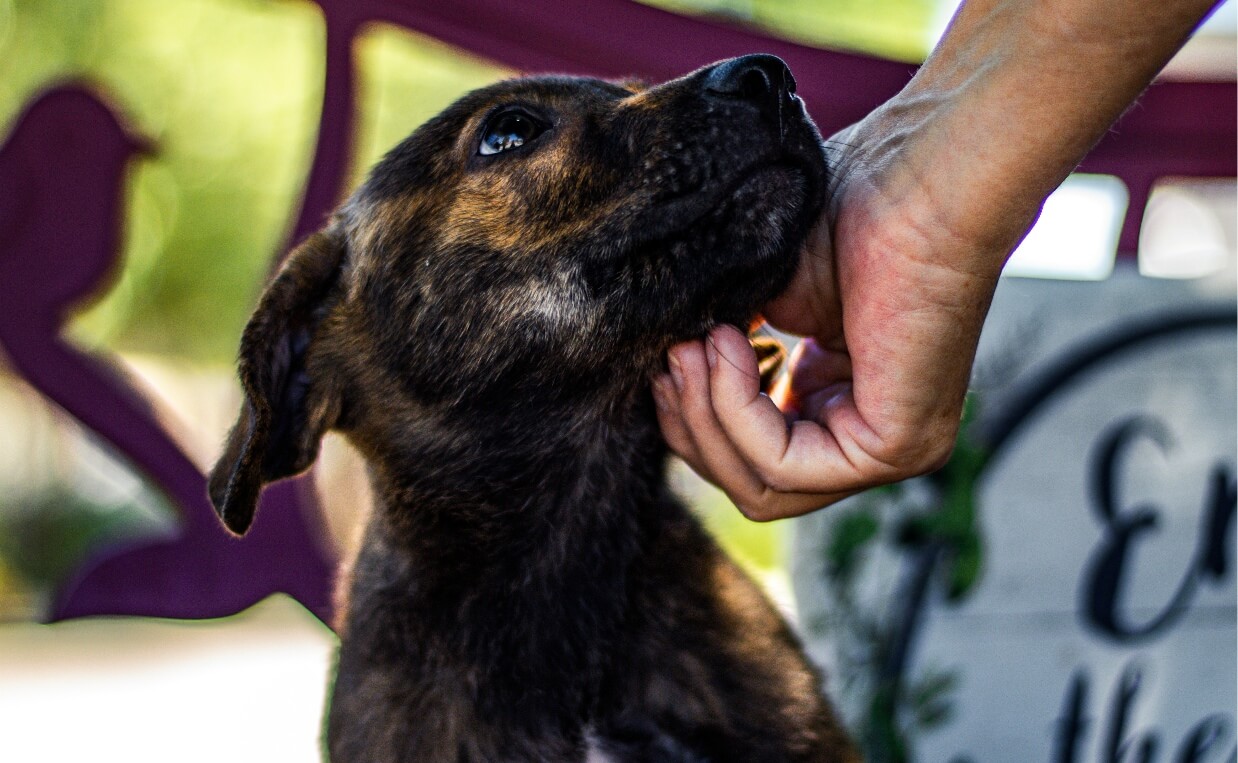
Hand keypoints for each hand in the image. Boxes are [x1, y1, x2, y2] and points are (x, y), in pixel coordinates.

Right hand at [651, 120, 1015, 520]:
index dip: (693, 417)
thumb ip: (719, 350)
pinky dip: (736, 411)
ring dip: (706, 418)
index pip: (750, 458)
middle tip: (670, 356)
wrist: (920, 178)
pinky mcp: (894, 447)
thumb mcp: (763, 297)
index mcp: (841, 403)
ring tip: (693, 348)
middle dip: (691, 426)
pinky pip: (783, 465)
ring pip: (762, 489)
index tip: (666, 354)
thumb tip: (659, 378)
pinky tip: (724, 347)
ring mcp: (889, 451)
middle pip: (751, 486)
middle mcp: (869, 438)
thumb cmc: (851, 210)